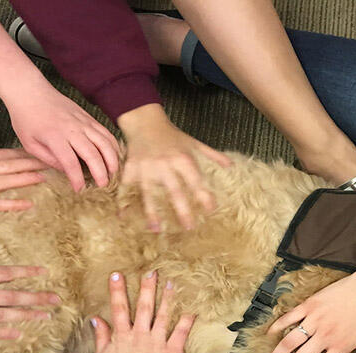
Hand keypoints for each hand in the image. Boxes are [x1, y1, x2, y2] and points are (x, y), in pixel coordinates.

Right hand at [0, 244, 57, 338]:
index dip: (24, 272)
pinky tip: (18, 334)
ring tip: (44, 316)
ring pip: (0, 315)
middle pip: (8, 297)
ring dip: (24, 315)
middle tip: (55, 299)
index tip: (44, 272)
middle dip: (34, 298)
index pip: (2, 273)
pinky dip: (0, 333)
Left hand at [4, 85, 119, 190]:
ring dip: (112, 160)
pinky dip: (114, 146)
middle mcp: (72, 129)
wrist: (31, 91)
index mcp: (54, 137)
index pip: (70, 162)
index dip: (77, 178)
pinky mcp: (89, 118)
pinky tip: (114, 157)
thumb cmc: (26, 118)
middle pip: (93, 154)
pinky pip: (107, 133)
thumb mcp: (29, 143)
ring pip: (105, 143)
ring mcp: (83, 122)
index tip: (79, 189)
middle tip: (103, 185)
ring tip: (113, 173)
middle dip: (100, 172)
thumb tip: (66, 171)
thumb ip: (48, 159)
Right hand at [91, 270, 194, 352]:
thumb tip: (96, 319)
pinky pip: (181, 333)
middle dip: (147, 288)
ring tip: (172, 283)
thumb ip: (101, 336)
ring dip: (167, 298)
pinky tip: (192, 310)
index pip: (119, 308)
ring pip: (163, 315)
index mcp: (122, 335)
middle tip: (151, 271)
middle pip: (143, 306)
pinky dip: (187, 321)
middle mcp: (139, 334)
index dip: (117, 290)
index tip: (117, 274)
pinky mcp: (171, 352)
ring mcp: (156, 342)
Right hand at [117, 104, 231, 230]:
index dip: (203, 196)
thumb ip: (212, 155)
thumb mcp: (194, 142)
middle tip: (189, 227)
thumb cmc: (172, 135)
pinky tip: (124, 217)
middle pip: (174, 191)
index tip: (211, 210)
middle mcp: (165, 164)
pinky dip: (125, 202)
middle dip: (182, 210)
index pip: (195, 181)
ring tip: (156, 229)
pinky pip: (127, 188)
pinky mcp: (131, 168)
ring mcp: (146, 167)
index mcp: (182, 159)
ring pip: (149, 193)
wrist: (144, 121)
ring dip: (152, 212)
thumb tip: (230, 166)